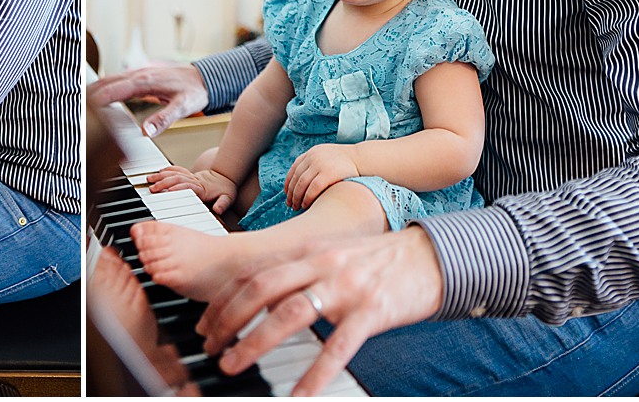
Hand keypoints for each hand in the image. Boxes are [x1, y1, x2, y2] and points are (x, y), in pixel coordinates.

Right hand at [86, 64, 208, 137]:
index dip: (96, 99)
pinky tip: (95, 97)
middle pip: (105, 82)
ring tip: (76, 103)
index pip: (113, 89)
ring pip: (108, 80)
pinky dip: (102, 89)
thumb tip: (145, 132)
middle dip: (87, 94)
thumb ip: (164, 119)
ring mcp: (137, 74)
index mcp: (144, 81)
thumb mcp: (182, 107)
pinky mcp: (138, 78)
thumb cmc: (194, 91)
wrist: (203, 78)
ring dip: (92, 90)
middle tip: (71, 107)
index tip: (81, 109)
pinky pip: (115, 81)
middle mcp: (138, 75)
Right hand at [148, 166, 238, 213]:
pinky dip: (166, 170)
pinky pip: (175, 169)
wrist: (225, 177)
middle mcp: (194, 180)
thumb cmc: (225, 189)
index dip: (178, 188)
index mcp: (202, 188)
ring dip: (161, 176)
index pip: (187, 186)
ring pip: (173, 173)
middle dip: (163, 183)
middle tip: (152, 188)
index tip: (168, 191)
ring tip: (149, 179)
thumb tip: (218, 209)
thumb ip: (223, 203)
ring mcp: (190, 176)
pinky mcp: (188, 174)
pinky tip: (157, 172)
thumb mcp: (228, 198)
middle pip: (176, 179)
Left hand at [196, 227, 443, 395]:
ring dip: (256, 341)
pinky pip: (338, 347)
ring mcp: (346, 287)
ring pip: (290, 313)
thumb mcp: (332, 256)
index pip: (253, 272)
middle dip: (228, 319)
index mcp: (308, 251)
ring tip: (235, 365)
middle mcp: (321, 265)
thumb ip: (299, 271)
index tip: (206, 324)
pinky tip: (300, 397)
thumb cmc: (378, 261)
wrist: (431, 256)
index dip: (224, 298)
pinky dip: (316, 374)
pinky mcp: (372, 311)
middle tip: (211, 347)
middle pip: (261, 288)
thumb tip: (260, 295)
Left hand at [284, 143, 359, 209]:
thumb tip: (303, 180)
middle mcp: (313, 157)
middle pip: (296, 177)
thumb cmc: (347, 163)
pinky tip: (306, 205)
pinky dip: (307, 198)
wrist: (364, 160)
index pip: (294, 168)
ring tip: (296, 206)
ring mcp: (320, 164)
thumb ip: (315, 164)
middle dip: (291, 192)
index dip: (288, 182)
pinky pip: (312, 189)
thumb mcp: (328, 158)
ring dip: (296, 197)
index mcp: (312, 152)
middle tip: (290, 203)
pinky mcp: (328, 174)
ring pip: (301, 184)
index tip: (286, 193)